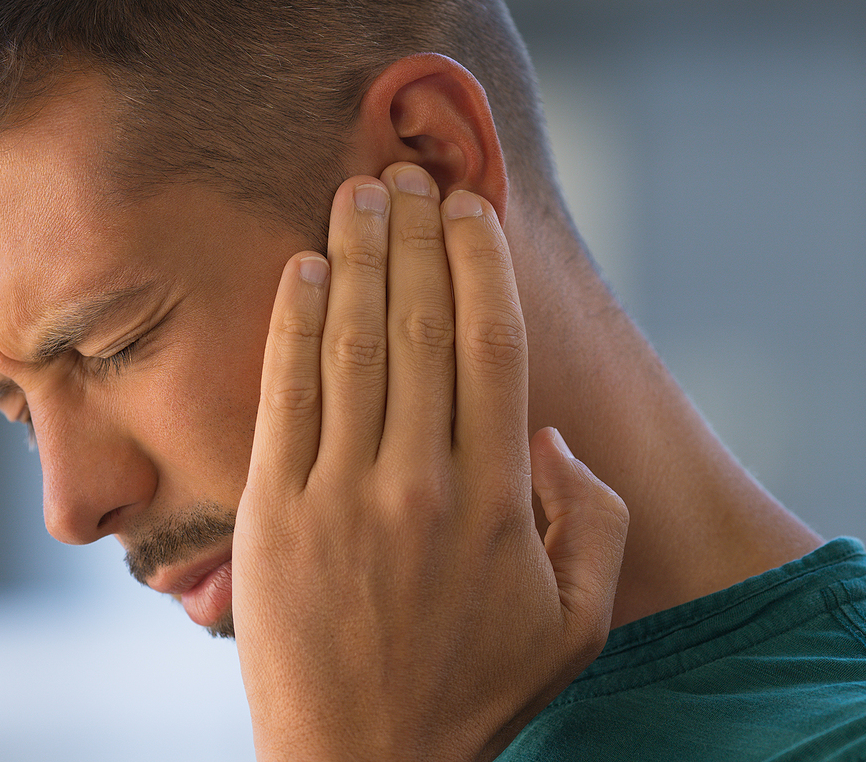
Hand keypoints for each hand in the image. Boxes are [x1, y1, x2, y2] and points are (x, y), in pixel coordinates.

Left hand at [233, 164, 628, 761]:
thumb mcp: (578, 625)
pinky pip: (283, 398)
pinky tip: (299, 268)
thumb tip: (553, 433)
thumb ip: (594, 524)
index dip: (480, 265)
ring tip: (357, 189)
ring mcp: (339, 495)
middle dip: (416, 236)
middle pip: (419, 325)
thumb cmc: (475, 695)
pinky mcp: (271, 516)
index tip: (470, 210)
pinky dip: (292, 325)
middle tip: (409, 170)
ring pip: (352, 345)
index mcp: (497, 499)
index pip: (490, 347)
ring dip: (355, 255)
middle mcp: (420, 482)